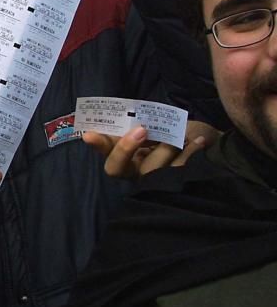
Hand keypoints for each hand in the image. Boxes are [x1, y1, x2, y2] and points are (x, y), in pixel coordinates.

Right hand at [82, 120, 219, 178]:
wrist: (216, 144)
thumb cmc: (182, 132)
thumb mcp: (160, 124)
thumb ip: (140, 124)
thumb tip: (130, 121)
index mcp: (128, 156)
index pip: (105, 152)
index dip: (97, 145)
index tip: (89, 135)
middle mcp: (136, 172)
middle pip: (117, 168)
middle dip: (124, 148)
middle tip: (141, 129)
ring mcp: (155, 181)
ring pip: (150, 169)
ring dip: (165, 148)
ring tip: (181, 136)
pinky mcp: (178, 184)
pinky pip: (178, 170)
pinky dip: (189, 153)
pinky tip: (199, 142)